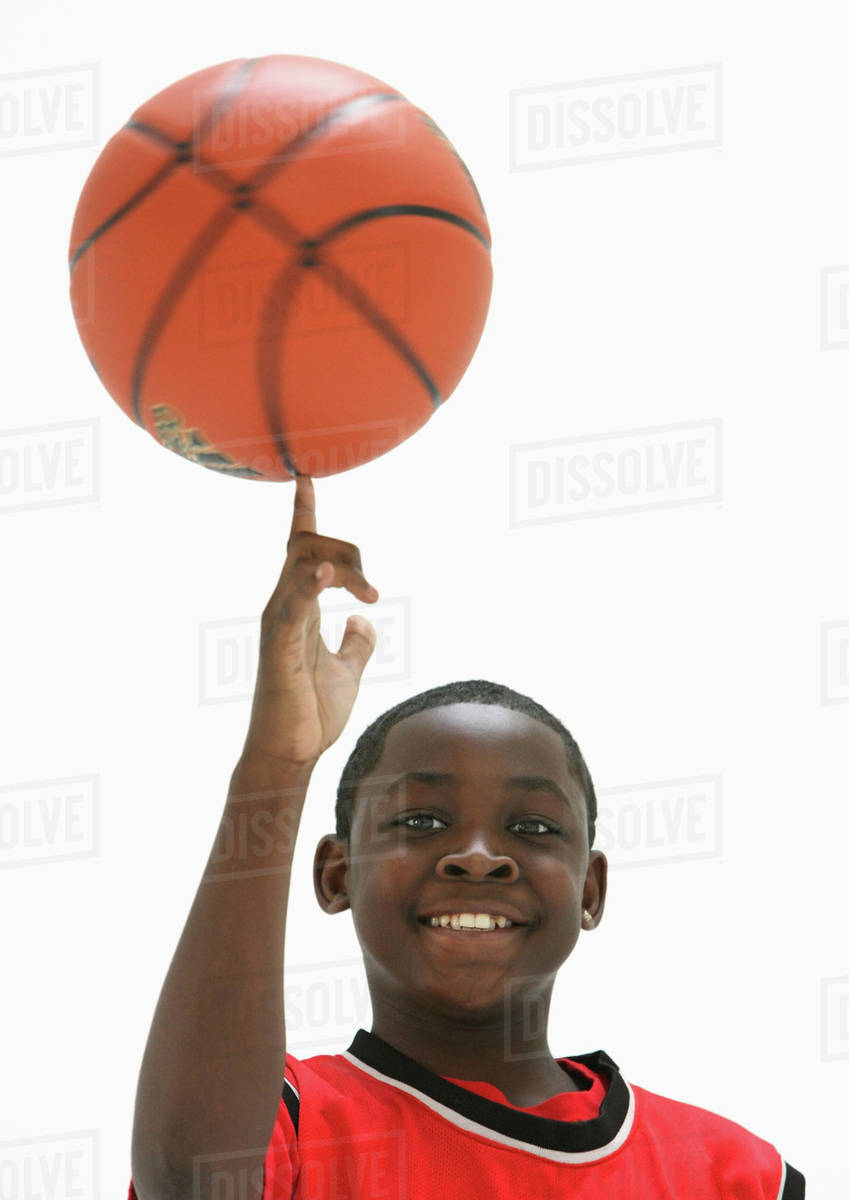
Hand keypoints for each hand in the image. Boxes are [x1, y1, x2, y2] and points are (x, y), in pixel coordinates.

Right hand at [240, 475, 378, 767]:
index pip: (300, 548)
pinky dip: (310, 584)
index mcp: (298, 608)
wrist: (290, 753)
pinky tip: (328, 575)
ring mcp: (279, 623)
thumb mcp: (348, 670)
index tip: (307, 476)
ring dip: (343, 567)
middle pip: (310, 545)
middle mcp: (283, 606)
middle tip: (372, 595)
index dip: (305, 511)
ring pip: (302, 563)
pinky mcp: (278, 645)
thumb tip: (362, 620)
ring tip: (367, 597)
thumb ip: (356, 643)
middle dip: (349, 552)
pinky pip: (293, 604)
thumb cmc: (310, 713)